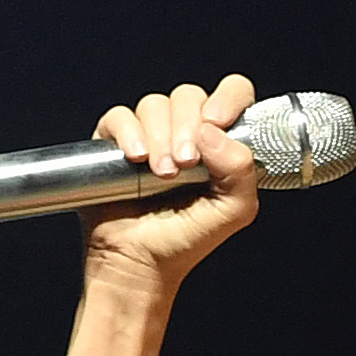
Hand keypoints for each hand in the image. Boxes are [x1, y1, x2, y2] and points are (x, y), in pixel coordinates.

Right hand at [80, 74, 259, 290]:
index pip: (233, 93)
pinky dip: (129, 132)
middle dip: (187, 128)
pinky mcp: (115, 142)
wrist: (141, 262)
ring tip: (162, 175)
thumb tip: (212, 130)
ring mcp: (150, 134)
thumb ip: (240, 170)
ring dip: (160, 137)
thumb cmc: (187, 238)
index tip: (216, 122)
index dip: (227, 98)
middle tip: (184, 165)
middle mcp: (186, 132)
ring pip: (155, 104)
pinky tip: (136, 159)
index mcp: (221, 142)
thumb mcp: (234, 210)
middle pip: (189, 95)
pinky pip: (120, 116)